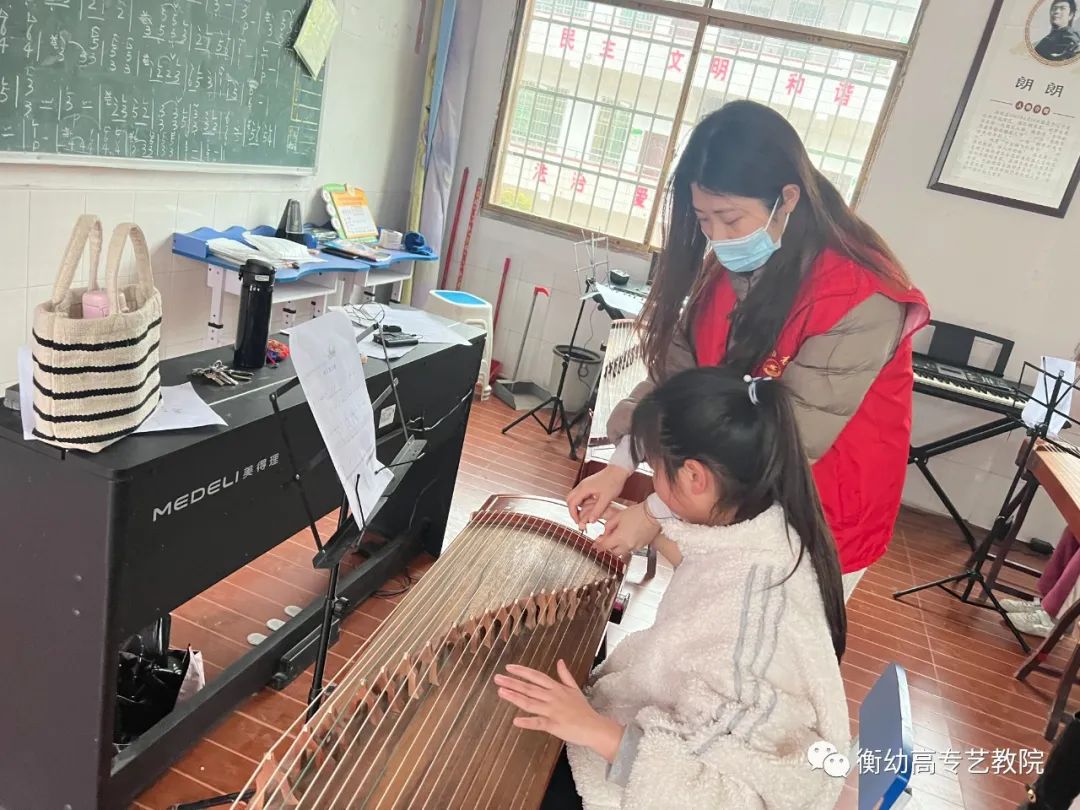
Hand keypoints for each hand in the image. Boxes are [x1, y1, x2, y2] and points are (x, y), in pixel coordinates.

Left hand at [495, 660, 624, 762]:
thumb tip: (560, 661)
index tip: (509, 668)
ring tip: (501, 692)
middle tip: (497, 678)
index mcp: (557, 688)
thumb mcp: (575, 689)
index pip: (536, 676)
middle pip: (530, 688)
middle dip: (512, 682)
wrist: (594, 727)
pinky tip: (516, 721)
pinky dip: (527, 722)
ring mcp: (553, 711)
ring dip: (515, 697)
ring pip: (530, 703)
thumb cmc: (583, 709)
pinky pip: (538, 723)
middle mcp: (553, 697)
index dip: (522, 672)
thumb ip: (565, 675)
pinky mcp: (554, 725)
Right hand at [567, 466, 630, 527]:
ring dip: (577, 506)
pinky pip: (580, 495)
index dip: (573, 515)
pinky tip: (590, 507)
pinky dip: (581, 502)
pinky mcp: (588, 484)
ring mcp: (584, 484)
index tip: (578, 522)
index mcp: (584, 489)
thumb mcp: (606, 499)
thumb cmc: (614, 482)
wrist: (619, 470)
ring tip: (585, 515)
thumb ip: (597, 510)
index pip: (572, 504)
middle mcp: (581, 486)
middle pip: (569, 499)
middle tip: (579, 520)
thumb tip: (590, 521)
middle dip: (572, 511)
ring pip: (574, 497)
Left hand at [596, 501, 659, 556]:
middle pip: (613, 552)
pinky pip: (631, 549)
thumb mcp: (618, 516)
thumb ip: (609, 525)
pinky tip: (627, 537)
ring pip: (623, 552)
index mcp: (619, 537)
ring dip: (618, 547)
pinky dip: (627, 545)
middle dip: (608, 547)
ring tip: (617, 538)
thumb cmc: (638, 513)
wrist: (653, 514)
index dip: (598, 546)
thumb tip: (605, 532)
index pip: (605, 546)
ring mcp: (636, 546)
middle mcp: (627, 545)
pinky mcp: (642, 545)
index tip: (595, 546)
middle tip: (605, 541)